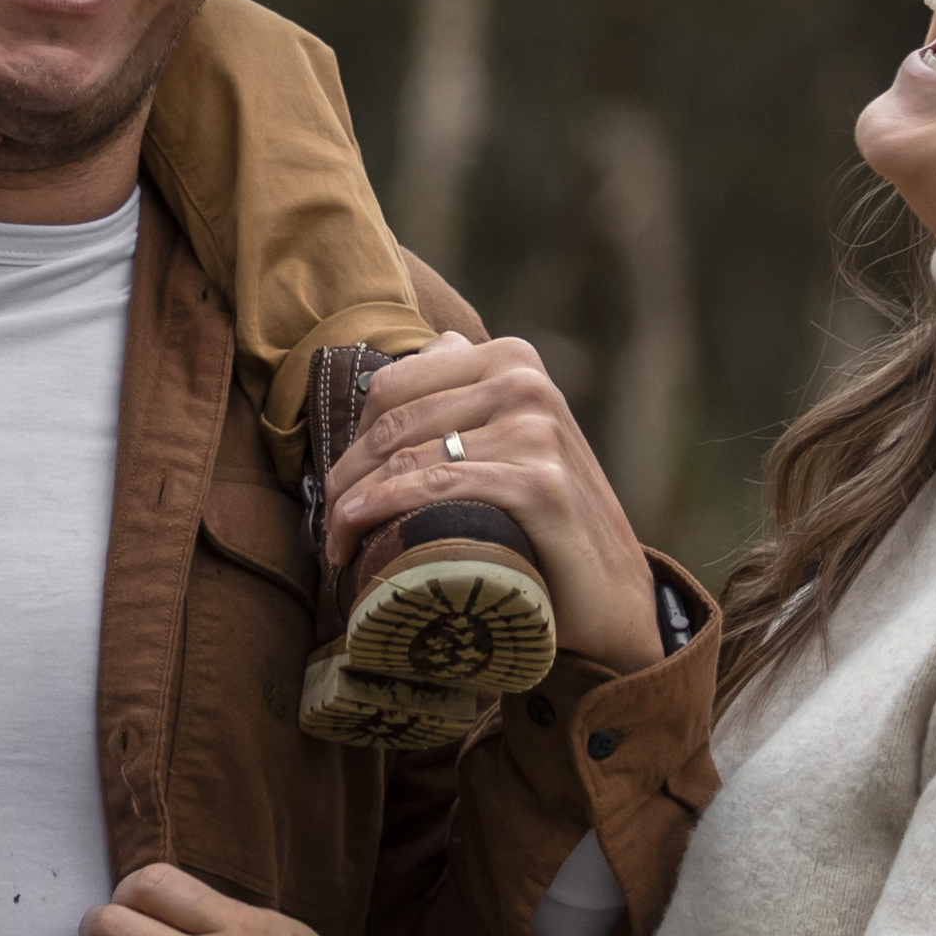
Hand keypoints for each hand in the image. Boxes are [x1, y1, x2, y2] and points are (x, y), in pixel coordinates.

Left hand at [330, 338, 660, 667]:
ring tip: (335, 545)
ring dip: (353, 505)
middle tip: (326, 529)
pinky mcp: (540, 482)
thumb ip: (471, 387)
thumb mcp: (511, 435)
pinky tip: (353, 532)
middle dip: (345, 477)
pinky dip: (383, 508)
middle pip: (394, 421)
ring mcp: (536, 428)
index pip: (393, 386)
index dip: (350, 439)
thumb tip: (429, 346)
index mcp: (511, 358)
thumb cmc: (541, 517)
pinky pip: (437, 485)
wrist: (609, 589)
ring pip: (407, 456)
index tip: (335, 489)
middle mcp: (525, 381)